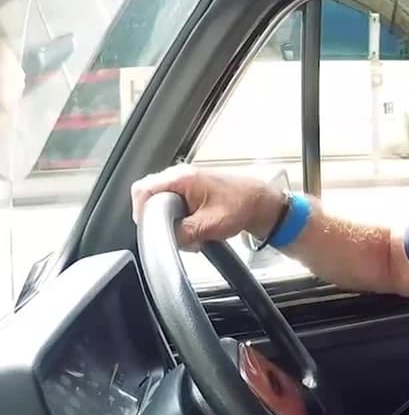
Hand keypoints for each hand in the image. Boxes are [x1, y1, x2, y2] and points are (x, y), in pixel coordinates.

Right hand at [130, 163, 281, 249]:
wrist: (262, 204)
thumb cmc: (242, 207)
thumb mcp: (208, 226)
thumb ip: (182, 232)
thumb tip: (165, 239)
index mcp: (182, 178)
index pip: (143, 190)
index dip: (141, 211)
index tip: (149, 228)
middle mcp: (181, 175)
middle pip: (149, 196)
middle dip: (157, 218)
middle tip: (169, 233)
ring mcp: (186, 182)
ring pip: (161, 202)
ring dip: (170, 220)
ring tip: (188, 232)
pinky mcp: (192, 190)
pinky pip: (174, 204)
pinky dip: (180, 218)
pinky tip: (193, 229)